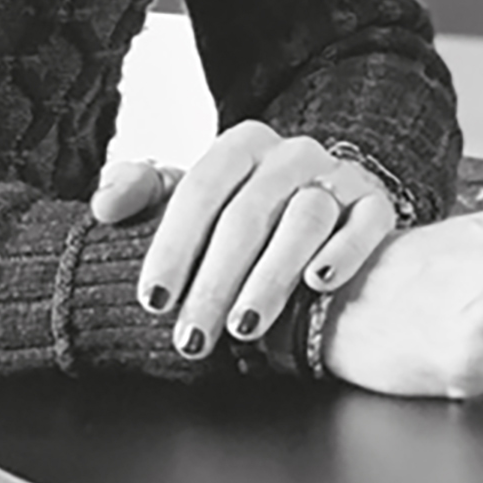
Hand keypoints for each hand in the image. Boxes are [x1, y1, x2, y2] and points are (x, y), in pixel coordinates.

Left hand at [89, 122, 397, 355]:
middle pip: (249, 212)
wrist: (324, 216)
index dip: (174, 244)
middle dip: (215, 282)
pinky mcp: (376, 205)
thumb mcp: (189, 201)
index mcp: (242, 145)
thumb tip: (106, 206)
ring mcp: (338, 177)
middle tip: (192, 337)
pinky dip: (343, 251)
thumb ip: (140, 194)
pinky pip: (367, 222)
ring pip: (305, 219)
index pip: (201, 187)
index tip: (154, 298)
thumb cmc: (242, 218)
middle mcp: (292, 154)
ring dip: (272, 277)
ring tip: (245, 327)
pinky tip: (318, 283)